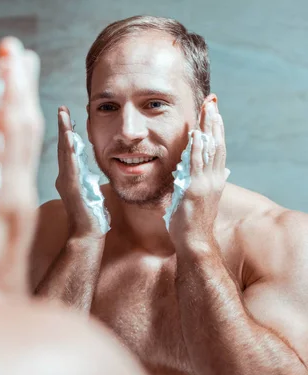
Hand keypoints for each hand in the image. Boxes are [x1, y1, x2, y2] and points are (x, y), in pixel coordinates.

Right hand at [0, 37, 43, 302]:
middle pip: (27, 130)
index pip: (16, 132)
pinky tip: (8, 126)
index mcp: (9, 198)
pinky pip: (20, 166)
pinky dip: (15, 136)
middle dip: (19, 86)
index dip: (12, 90)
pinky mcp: (12, 213)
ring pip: (26, 144)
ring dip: (20, 102)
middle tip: (13, 48)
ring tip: (15, 72)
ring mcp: (17, 204)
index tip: (10, 52)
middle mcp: (18, 196)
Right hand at [55, 106, 106, 239]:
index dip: (66, 132)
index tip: (67, 115)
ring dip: (64, 133)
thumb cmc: (91, 218)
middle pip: (63, 147)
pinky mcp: (72, 189)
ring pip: (65, 153)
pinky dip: (69, 152)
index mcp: (69, 178)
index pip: (67, 150)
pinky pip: (71, 166)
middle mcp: (64, 178)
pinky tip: (70, 139)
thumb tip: (89, 174)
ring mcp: (67, 182)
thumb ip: (87, 182)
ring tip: (64, 116)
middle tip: (62, 108)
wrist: (86, 236)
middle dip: (63, 126)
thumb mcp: (90, 194)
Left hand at [169, 98, 227, 248]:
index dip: (215, 129)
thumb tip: (186, 172)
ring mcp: (206, 183)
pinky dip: (196, 147)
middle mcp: (215, 178)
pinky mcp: (195, 189)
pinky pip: (196, 164)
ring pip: (210, 149)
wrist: (195, 242)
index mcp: (215, 179)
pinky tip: (195, 133)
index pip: (217, 148)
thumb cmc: (191, 223)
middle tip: (211, 101)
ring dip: (208, 127)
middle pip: (217, 143)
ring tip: (207, 109)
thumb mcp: (194, 197)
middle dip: (214, 121)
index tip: (213, 112)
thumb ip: (192, 182)